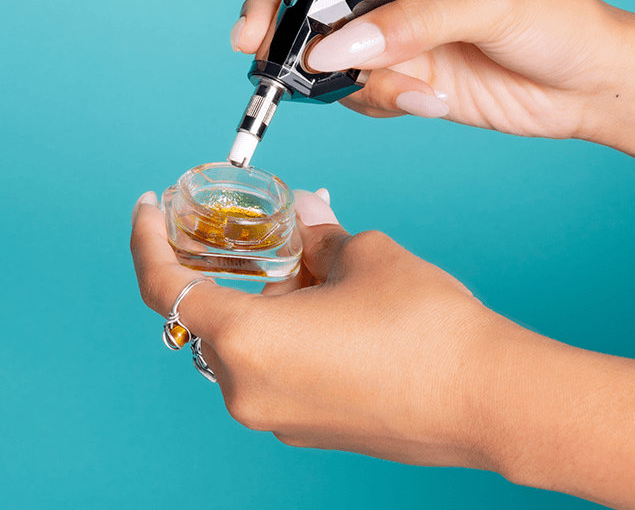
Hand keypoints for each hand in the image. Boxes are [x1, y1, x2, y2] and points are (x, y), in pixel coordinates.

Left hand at [129, 187, 524, 470]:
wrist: (485, 395)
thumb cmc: (421, 323)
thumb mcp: (360, 254)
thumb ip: (314, 235)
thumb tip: (303, 216)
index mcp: (246, 342)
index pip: (166, 288)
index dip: (149, 240)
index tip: (150, 208)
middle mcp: (247, 391)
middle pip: (214, 314)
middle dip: (236, 265)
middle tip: (270, 228)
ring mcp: (278, 417)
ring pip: (247, 342)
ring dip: (267, 298)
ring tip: (315, 262)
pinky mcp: (309, 427)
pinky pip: (275, 370)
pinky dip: (285, 331)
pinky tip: (330, 304)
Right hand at [233, 0, 626, 139]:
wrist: (584, 86)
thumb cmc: (555, 19)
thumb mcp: (490, 4)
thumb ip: (413, 23)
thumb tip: (336, 50)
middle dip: (273, 12)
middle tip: (253, 41)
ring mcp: (388, 33)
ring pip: (320, 46)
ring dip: (331, 73)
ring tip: (401, 88)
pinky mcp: (396, 78)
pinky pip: (355, 91)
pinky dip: (379, 100)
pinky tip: (429, 101)